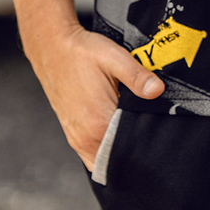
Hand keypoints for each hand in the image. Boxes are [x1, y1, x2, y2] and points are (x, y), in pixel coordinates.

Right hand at [26, 22, 164, 169]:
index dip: (147, 142)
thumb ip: (137, 76)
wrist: (52, 49)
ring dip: (120, 151)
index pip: (131, 149)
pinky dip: (106, 150)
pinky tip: (116, 131)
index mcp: (99, 123)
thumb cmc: (82, 52)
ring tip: (133, 130)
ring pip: (105, 161)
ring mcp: (77, 139)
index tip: (158, 131)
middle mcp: (86, 138)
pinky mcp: (72, 135)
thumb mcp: (114, 57)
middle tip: (149, 130)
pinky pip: (92, 156)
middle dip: (136, 150)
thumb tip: (157, 91)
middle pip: (119, 159)